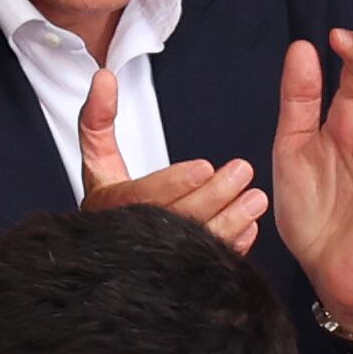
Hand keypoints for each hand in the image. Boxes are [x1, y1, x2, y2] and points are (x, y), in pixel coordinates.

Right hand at [78, 69, 267, 255]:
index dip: (172, 182)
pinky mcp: (177, 274)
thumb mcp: (97, 160)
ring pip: (196, 243)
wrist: (106, 257)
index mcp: (108, 207)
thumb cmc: (110, 204)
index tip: (204, 165)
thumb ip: (97, 118)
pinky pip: (206, 262)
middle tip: (242, 171)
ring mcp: (155, 259)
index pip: (141, 197)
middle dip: (213, 195)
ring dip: (230, 220)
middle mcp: (131, 235)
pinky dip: (231, 245)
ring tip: (255, 199)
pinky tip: (248, 225)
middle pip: (175, 218)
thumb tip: (103, 78)